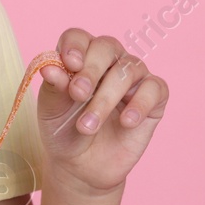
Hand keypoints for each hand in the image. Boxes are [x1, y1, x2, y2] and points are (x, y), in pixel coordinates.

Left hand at [36, 29, 167, 195]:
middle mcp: (109, 61)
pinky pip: (154, 88)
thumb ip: (53, 87)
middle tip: (78, 94)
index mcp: (80, 57)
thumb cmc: (64, 131)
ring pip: (128, 70)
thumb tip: (50, 67)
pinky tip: (125, 122)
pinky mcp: (153, 98)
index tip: (69, 64)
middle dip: (91, 70)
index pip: (79, 37)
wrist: (81, 167)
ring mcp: (133, 78)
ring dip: (106, 98)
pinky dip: (140, 103)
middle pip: (106, 47)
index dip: (75, 46)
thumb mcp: (51, 110)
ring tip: (87, 126)